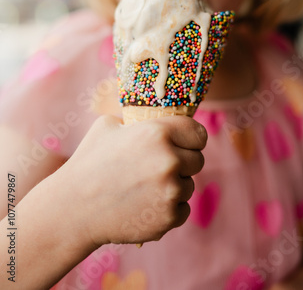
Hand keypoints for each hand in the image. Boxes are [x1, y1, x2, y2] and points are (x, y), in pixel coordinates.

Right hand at [61, 114, 206, 247]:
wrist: (73, 208)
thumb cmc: (89, 162)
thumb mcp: (109, 125)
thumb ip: (138, 120)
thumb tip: (154, 116)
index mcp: (157, 133)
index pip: (198, 133)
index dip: (191, 138)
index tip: (184, 143)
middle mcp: (169, 160)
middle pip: (197, 160)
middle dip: (182, 162)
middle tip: (158, 167)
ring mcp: (171, 191)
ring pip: (189, 185)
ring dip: (174, 186)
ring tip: (145, 187)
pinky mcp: (168, 217)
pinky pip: (182, 209)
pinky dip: (168, 208)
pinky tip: (144, 204)